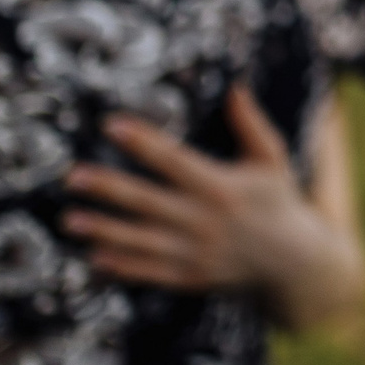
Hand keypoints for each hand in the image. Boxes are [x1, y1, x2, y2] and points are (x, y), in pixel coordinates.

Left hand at [62, 85, 364, 328]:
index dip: (142, 141)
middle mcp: (205, 220)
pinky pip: (150, 273)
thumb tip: (235, 86)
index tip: (111, 124)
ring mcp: (196, 252)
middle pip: (148, 201)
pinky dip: (122, 267)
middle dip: (109, 188)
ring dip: (104, 230)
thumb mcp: (273, 160)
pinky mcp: (191, 277)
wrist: (294, 264)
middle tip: (73, 176)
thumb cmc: (279, 202)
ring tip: (70, 219)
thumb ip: (252, 124)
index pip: (174, 159)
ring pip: (141, 240)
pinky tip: (93, 258)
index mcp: (222, 186)